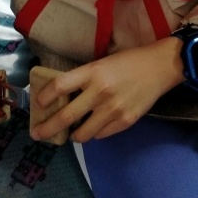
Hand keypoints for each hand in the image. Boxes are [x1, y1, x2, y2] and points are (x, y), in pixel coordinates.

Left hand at [31, 38, 184, 142]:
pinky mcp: (125, 121)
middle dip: (47, 129)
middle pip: (65, 117)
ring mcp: (112, 110)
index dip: (44, 97)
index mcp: (92, 72)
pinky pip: (100, 135)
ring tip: (72, 133)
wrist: (160, 67)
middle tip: (38, 134)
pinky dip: (94, 133)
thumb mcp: (102, 63)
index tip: (38, 105)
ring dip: (73, 135)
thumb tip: (63, 97)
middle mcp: (100, 92)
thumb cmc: (129, 61)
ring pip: (82, 134)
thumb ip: (84, 79)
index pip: (59, 86)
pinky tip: (95, 126)